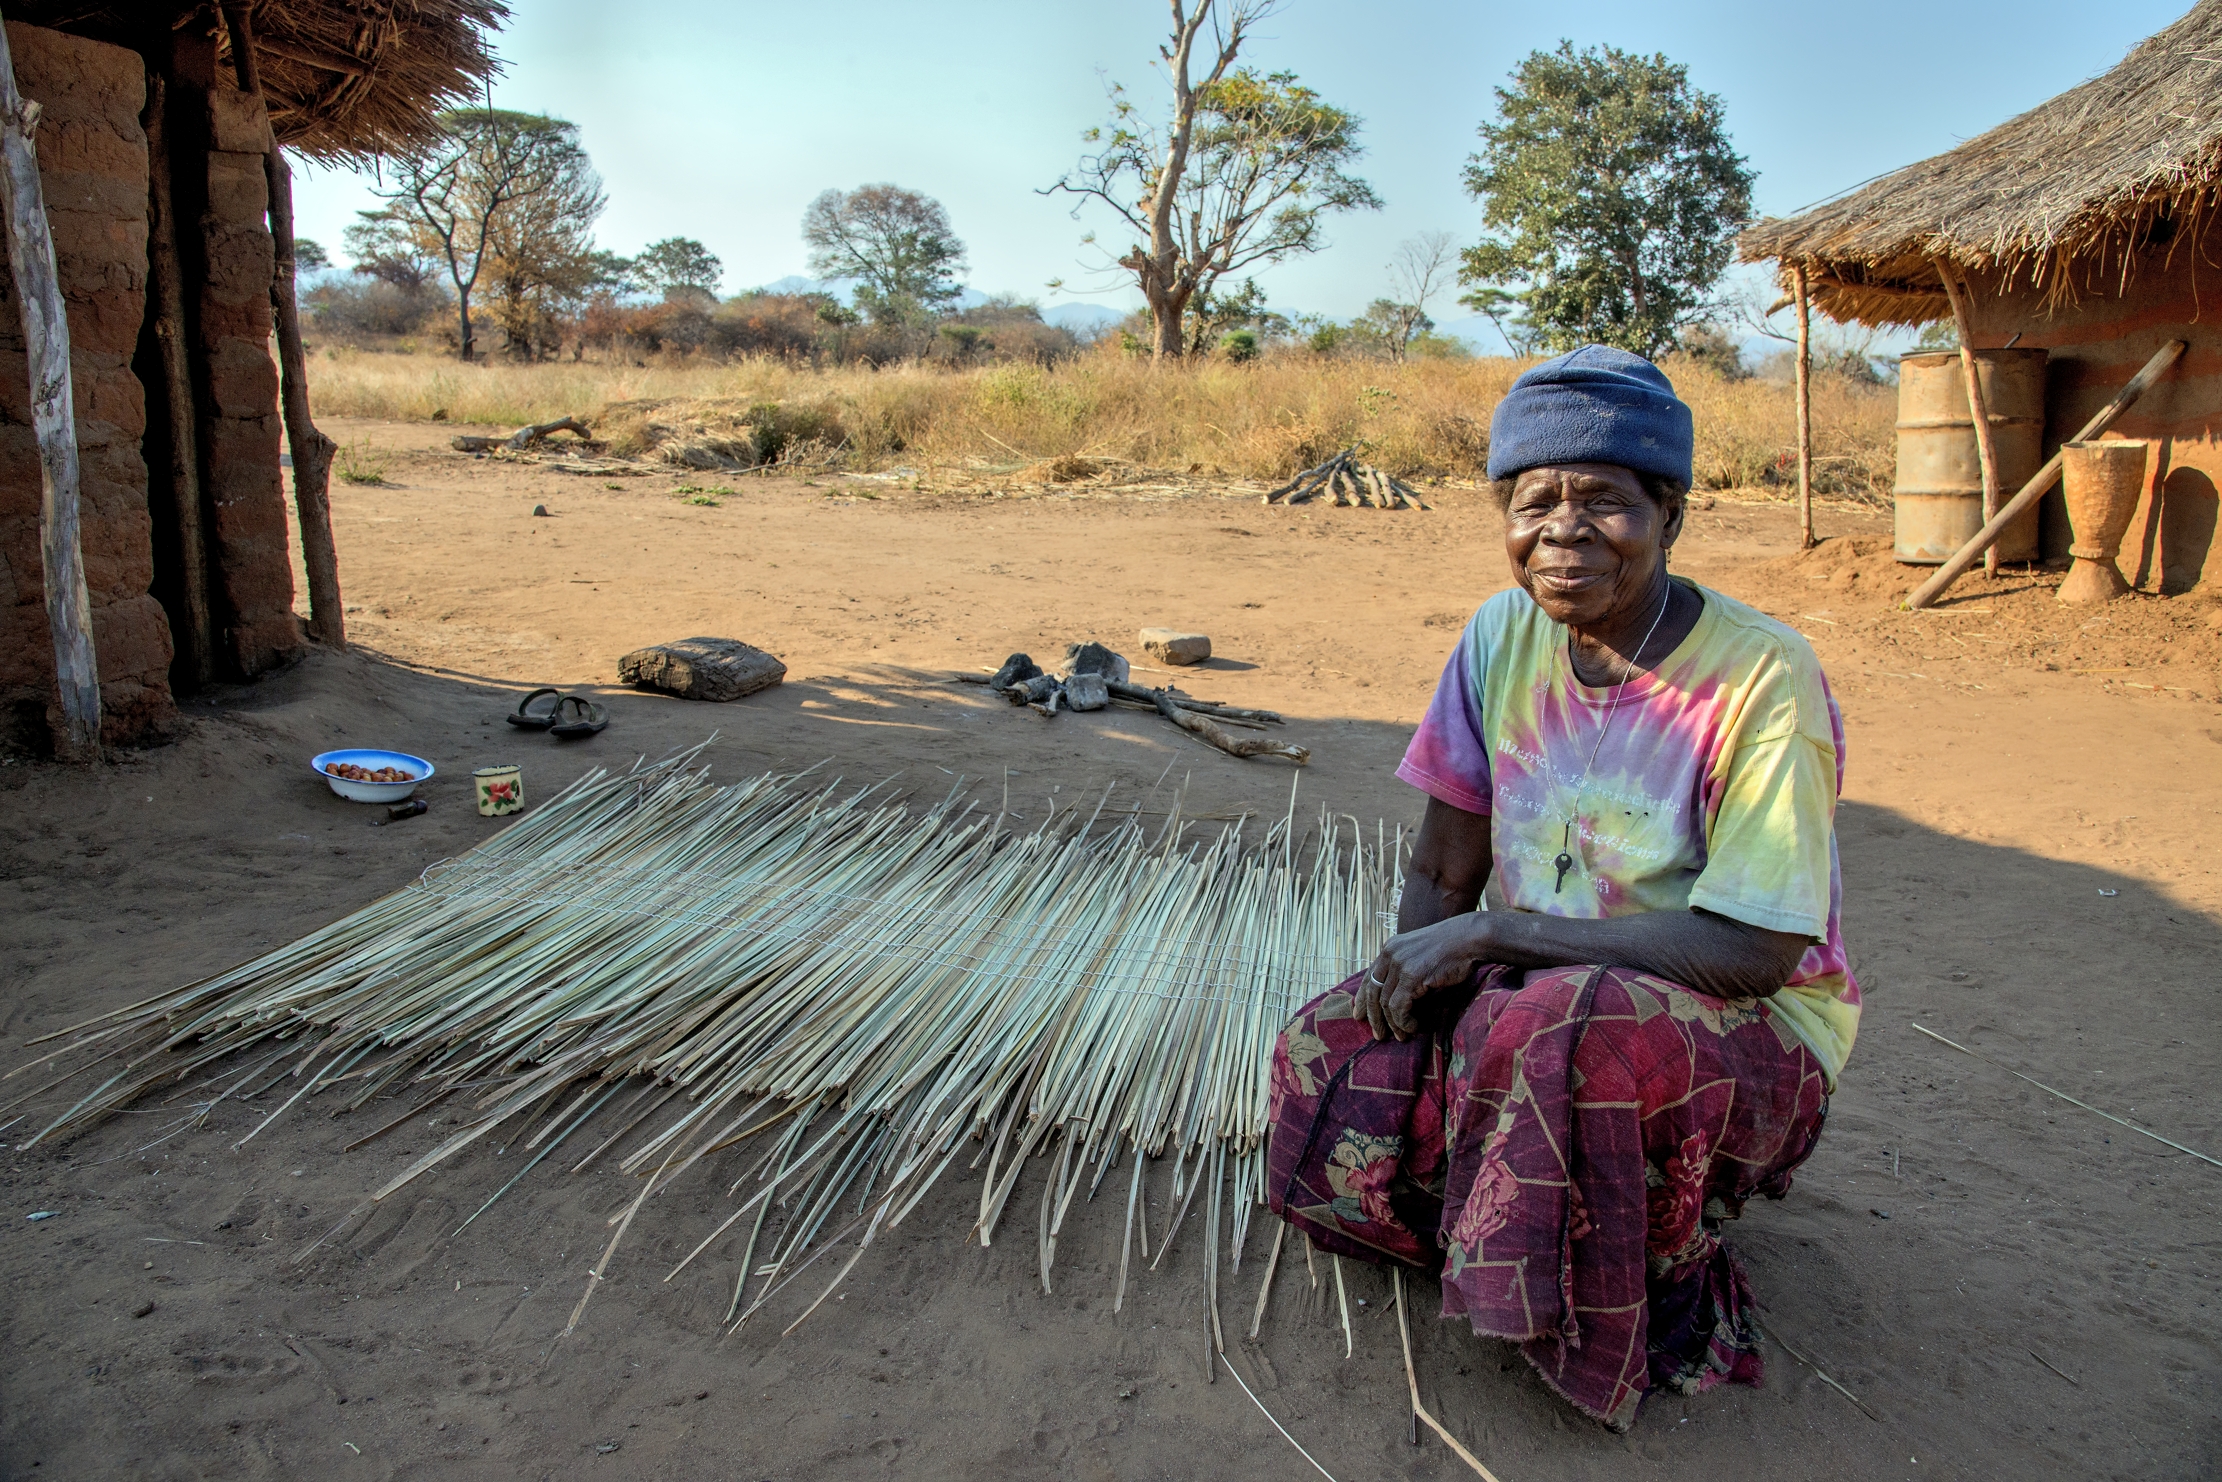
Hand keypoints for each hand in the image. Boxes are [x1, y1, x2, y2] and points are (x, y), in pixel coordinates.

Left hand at [1354, 914, 1489, 1039]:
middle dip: (1373, 1016)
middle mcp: (1390, 954)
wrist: (1471, 938)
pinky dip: (1403, 1022)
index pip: (1369, 977)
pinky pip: (1399, 1007)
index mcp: (1390, 948)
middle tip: (1377, 1034)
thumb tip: (1397, 997)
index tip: (1359, 1014)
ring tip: (1400, 1036)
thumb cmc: (1452, 948)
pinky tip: (1413, 1027)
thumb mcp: (1421, 955)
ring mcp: (1400, 964)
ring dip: (1393, 1024)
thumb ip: (1406, 969)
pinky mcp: (1411, 976)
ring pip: (1385, 1003)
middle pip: (1373, 992)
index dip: (1362, 998)